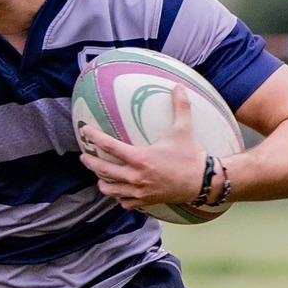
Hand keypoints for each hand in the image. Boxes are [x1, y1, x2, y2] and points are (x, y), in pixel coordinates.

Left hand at [76, 86, 210, 210]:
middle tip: (83, 157)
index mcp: (141, 158)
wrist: (203, 182)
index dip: (94, 137)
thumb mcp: (184, 129)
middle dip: (90, 163)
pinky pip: (125, 203)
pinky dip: (119, 198)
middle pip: (103, 170)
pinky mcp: (146, 202)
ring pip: (110, 190)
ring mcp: (139, 191)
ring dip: (102, 182)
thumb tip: (179, 85)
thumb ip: (180, 106)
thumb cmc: (191, 154)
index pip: (109, 146)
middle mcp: (136, 176)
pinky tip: (119, 192)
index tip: (84, 131)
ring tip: (99, 176)